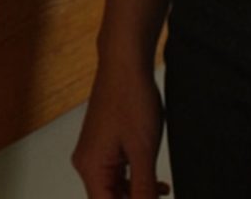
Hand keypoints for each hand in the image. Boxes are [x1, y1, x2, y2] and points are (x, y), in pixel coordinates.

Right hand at [71, 59, 168, 197]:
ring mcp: (95, 153)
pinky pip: (118, 174)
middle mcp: (87, 163)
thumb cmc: (130, 98)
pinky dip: (136, 181)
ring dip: (138, 194)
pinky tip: (156, 182)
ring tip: (163, 191)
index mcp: (91, 167)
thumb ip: (144, 188)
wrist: (125, 64)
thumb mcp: (143, 151)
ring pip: (115, 189)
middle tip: (160, 198)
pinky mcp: (104, 146)